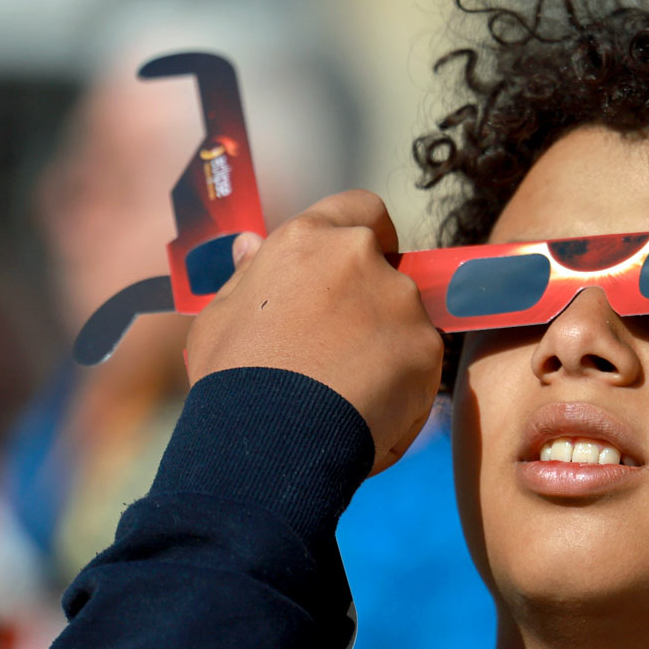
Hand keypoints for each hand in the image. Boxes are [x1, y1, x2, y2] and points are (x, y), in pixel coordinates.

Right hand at [186, 190, 443, 473]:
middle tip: (341, 347)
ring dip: (388, 345)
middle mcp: (361, 257)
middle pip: (386, 269)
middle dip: (373, 301)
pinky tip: (368, 414)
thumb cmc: (233, 378)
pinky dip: (403, 385)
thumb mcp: (221, 315)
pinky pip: (421, 363)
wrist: (269, 439)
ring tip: (347, 393)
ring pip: (407, 317)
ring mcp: (400, 301)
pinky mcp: (427, 347)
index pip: (361, 210)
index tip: (358, 266)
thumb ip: (249, 275)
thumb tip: (251, 244)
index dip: (366, 235)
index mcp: (309, 240)